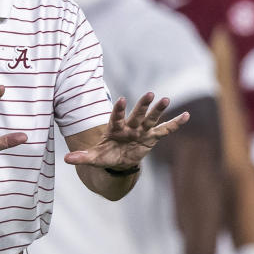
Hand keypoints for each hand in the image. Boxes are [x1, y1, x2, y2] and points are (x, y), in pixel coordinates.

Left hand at [63, 92, 188, 170]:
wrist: (117, 159)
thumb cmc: (105, 154)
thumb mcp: (94, 157)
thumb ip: (82, 157)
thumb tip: (66, 159)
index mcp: (115, 128)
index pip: (116, 117)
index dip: (119, 109)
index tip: (122, 99)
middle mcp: (130, 126)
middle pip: (137, 114)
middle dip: (143, 105)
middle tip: (149, 93)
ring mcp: (142, 130)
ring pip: (151, 118)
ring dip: (159, 110)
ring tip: (166, 99)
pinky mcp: (151, 137)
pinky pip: (165, 130)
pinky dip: (175, 124)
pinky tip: (186, 116)